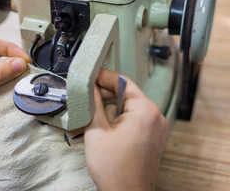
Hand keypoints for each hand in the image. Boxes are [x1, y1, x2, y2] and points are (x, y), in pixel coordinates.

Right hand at [84, 69, 167, 190]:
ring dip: (112, 108)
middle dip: (106, 94)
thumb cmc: (115, 169)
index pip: (123, 81)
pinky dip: (120, 118)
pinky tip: (107, 128)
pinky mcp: (153, 137)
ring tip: (97, 118)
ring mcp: (156, 127)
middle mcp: (155, 116)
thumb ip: (93, 103)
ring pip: (130, 106)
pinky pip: (135, 118)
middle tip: (88, 97)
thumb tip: (89, 86)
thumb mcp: (97, 130)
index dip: (103, 76)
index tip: (90, 75)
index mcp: (145, 111)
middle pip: (127, 93)